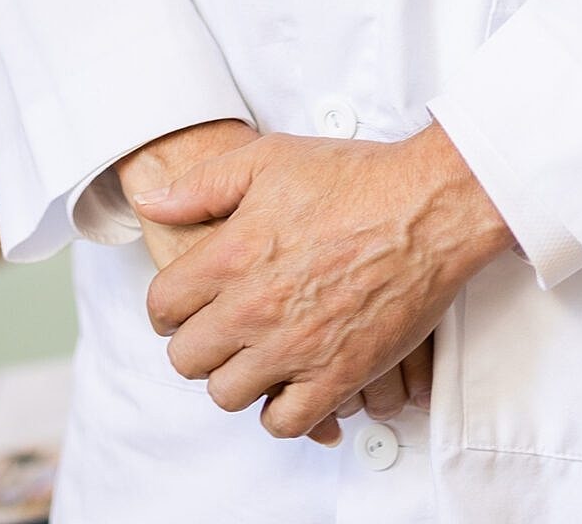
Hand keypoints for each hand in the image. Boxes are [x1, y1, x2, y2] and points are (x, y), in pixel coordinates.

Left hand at [133, 121, 512, 445]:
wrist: (427, 207)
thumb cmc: (355, 178)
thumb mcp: (269, 159)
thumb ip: (202, 185)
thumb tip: (153, 202)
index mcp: (232, 254)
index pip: (162, 308)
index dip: (170, 306)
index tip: (188, 304)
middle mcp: (255, 307)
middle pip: (187, 359)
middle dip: (198, 343)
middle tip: (222, 328)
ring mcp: (295, 347)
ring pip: (228, 395)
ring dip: (236, 377)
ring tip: (257, 353)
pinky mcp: (337, 376)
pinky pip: (285, 423)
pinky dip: (281, 409)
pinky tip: (291, 380)